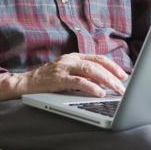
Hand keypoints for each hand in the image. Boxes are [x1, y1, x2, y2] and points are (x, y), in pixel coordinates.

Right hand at [0, 53, 127, 103]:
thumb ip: (83, 75)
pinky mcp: (58, 78)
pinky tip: (100, 93)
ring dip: (106, 80)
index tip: (123, 75)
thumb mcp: (68, 74)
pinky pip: (78, 81)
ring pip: (90, 70)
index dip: (112, 66)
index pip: (97, 58)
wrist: (26, 83)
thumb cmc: (49, 81)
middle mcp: (71, 59)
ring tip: (116, 90)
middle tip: (123, 86)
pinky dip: (91, 87)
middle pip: (97, 64)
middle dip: (112, 75)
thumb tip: (104, 83)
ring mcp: (64, 67)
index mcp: (74, 57)